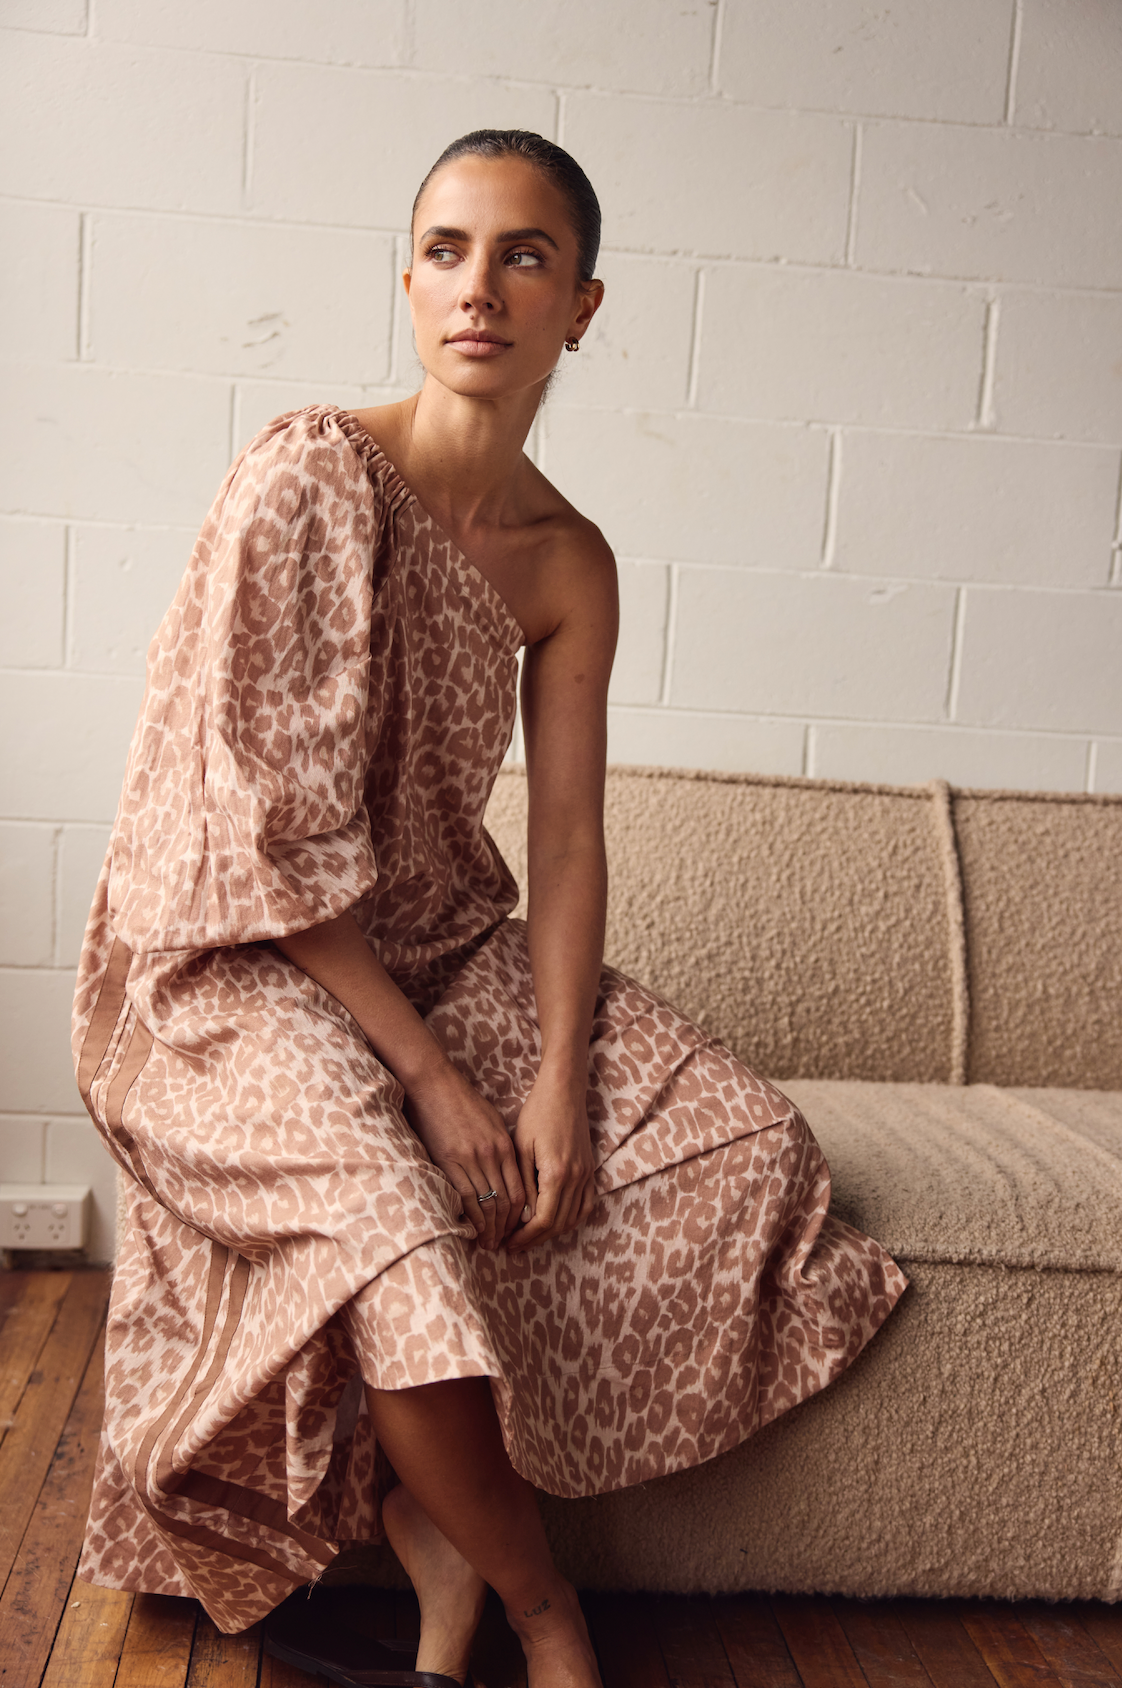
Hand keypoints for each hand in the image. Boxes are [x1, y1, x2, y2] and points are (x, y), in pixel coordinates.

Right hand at [404, 1062, 524, 1250]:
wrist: (434, 1084)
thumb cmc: (461, 1102)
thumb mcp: (491, 1122)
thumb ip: (500, 1149)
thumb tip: (506, 1175)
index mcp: (504, 1145)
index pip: (519, 1190)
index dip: (520, 1215)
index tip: (517, 1230)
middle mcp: (492, 1154)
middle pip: (506, 1201)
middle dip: (506, 1227)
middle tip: (504, 1244)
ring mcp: (471, 1158)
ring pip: (487, 1203)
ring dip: (490, 1228)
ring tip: (488, 1244)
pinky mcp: (449, 1161)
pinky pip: (466, 1197)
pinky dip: (472, 1218)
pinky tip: (472, 1230)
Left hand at [506, 1073, 596, 1253]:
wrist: (564, 1091)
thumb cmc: (537, 1114)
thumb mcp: (521, 1148)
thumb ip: (524, 1185)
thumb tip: (523, 1218)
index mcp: (556, 1174)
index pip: (542, 1220)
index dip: (524, 1237)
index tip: (508, 1244)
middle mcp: (576, 1178)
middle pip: (557, 1224)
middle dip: (535, 1240)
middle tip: (513, 1246)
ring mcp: (586, 1175)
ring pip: (572, 1218)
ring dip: (552, 1233)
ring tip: (530, 1238)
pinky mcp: (590, 1170)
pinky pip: (585, 1205)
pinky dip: (571, 1220)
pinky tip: (555, 1223)